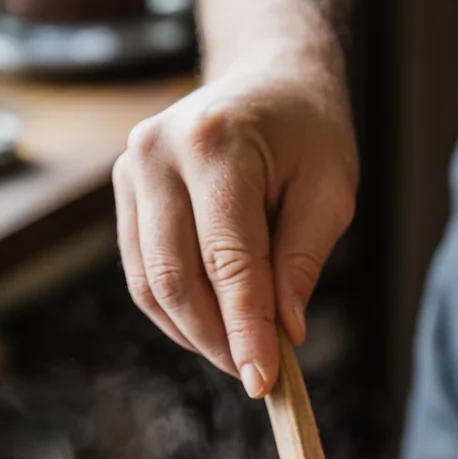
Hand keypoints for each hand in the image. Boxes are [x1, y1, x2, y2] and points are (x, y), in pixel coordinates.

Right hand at [112, 42, 357, 396]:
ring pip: (151, 284)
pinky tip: (215, 327)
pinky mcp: (127, 193)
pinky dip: (177, 312)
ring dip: (195, 333)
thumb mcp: (330, 192)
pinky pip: (143, 274)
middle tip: (256, 376)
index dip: (246, 329)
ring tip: (240, 354)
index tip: (264, 380)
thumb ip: (303, 261)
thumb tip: (284, 333)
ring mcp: (132, 171)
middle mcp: (159, 154)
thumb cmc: (308, 132)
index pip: (228, 261)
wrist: (270, 78)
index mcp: (215, 145)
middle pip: (176, 277)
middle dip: (217, 339)